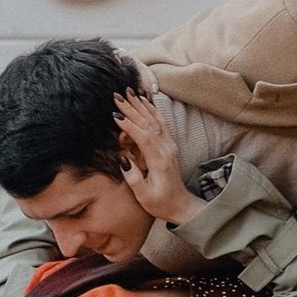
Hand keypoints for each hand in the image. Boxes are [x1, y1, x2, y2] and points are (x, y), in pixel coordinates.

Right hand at [114, 85, 195, 229]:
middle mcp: (166, 149)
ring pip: (155, 120)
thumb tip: (123, 159)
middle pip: (148, 123)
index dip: (129, 125)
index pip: (143, 137)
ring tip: (129, 91)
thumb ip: (133, 178)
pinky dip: (153, 109)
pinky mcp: (169, 145)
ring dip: (141, 105)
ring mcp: (169, 146)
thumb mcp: (144, 196)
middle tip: (117, 95)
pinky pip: (161, 123)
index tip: (115, 114)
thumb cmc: (161, 203)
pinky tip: (145, 100)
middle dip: (132, 108)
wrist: (181, 205)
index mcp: (159, 161)